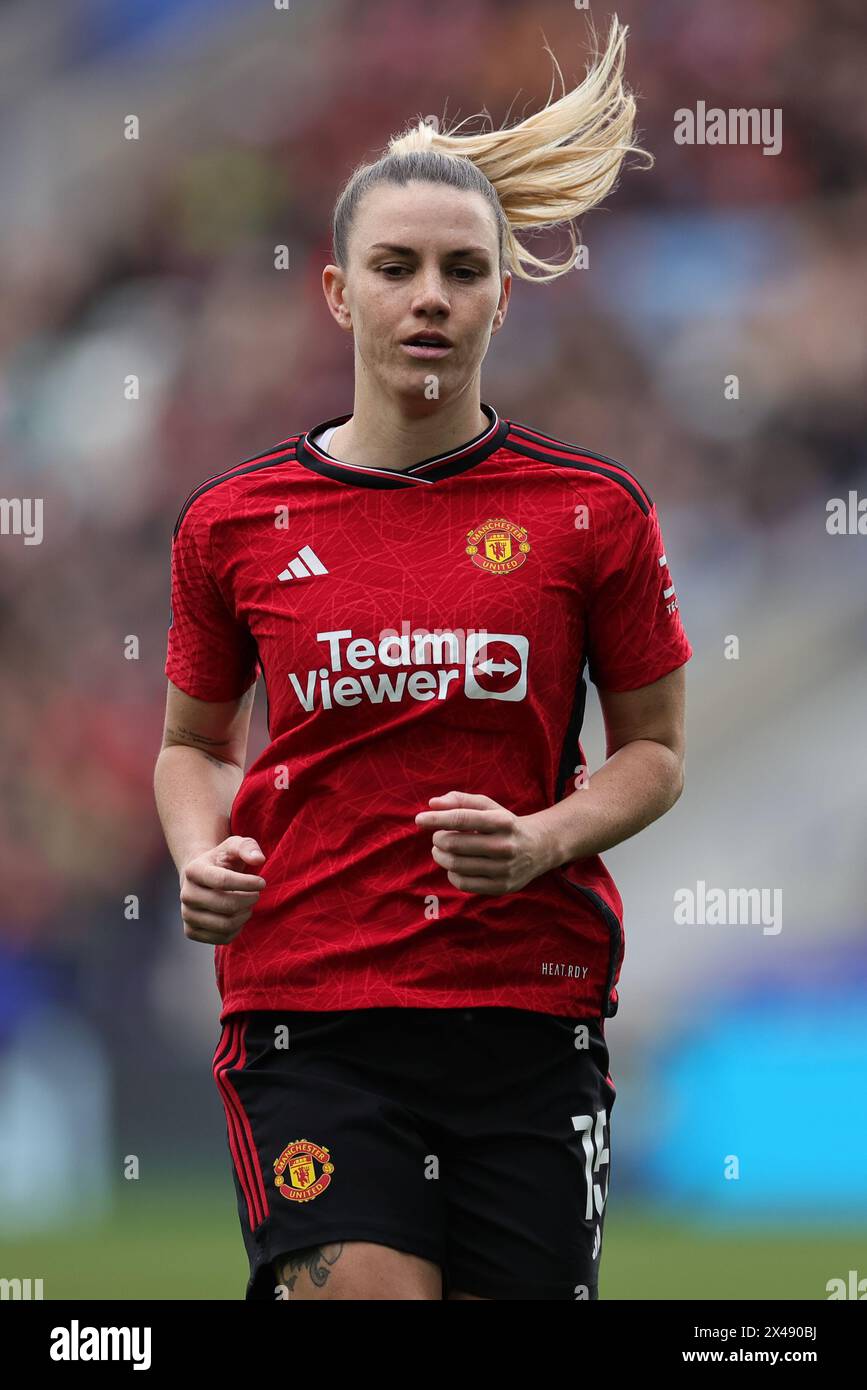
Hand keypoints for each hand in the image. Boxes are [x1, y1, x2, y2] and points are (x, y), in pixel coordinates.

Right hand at [179, 836, 266, 943]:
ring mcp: (187, 915)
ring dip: (244, 915)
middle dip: (249, 900)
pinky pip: (222, 938)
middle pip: (225, 905)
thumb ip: (248, 847)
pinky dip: (237, 929)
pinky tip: (238, 916)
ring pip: (225, 924)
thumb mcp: (235, 846)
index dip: (247, 883)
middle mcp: (186, 894)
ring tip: (248, 904)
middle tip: (256, 894)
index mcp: (193, 870)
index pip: (222, 881)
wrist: (202, 879)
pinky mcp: (191, 932)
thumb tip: (258, 859)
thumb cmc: (223, 860)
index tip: (262, 882)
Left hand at [415, 791, 551, 894]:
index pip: (462, 819)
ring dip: (441, 856)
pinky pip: (463, 883)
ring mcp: (504, 869)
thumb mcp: (488, 807)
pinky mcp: (502, 887)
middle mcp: (505, 846)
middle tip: (438, 837)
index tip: (419, 819)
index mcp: (502, 821)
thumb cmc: (505, 824)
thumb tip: (432, 804)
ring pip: (456, 865)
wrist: (539, 848)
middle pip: (454, 844)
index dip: (436, 819)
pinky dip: (451, 873)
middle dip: (438, 839)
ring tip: (442, 850)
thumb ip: (460, 801)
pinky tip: (454, 866)